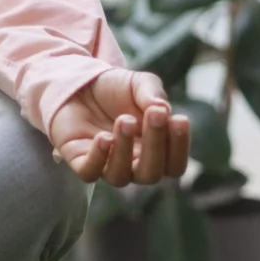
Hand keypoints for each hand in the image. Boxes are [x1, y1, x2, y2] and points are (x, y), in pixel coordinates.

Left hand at [48, 69, 191, 187]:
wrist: (80, 84)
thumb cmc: (116, 89)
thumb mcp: (139, 83)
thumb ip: (153, 93)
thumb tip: (162, 109)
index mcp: (154, 151)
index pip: (174, 165)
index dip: (180, 148)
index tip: (179, 119)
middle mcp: (132, 164)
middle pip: (150, 174)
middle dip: (155, 146)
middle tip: (154, 114)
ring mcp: (106, 165)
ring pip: (120, 176)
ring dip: (124, 150)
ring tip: (125, 120)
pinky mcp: (80, 160)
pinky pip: (90, 173)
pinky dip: (98, 158)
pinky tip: (103, 137)